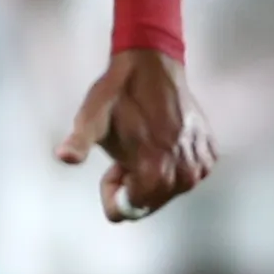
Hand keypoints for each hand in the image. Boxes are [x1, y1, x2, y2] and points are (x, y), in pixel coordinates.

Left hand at [59, 47, 215, 222]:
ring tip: (145, 144)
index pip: (127, 210)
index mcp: (155, 171)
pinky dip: (172, 165)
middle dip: (133, 185)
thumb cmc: (119, 93)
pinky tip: (163, 140)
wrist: (153, 63)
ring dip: (152, 176)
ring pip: (167, 192)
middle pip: (148, 204)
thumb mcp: (91, 119)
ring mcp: (201, 165)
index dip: (112, 190)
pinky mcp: (209, 154)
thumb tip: (64, 156)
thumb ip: (79, 143)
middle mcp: (184, 174)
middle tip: (127, 153)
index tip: (113, 164)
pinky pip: (185, 176)